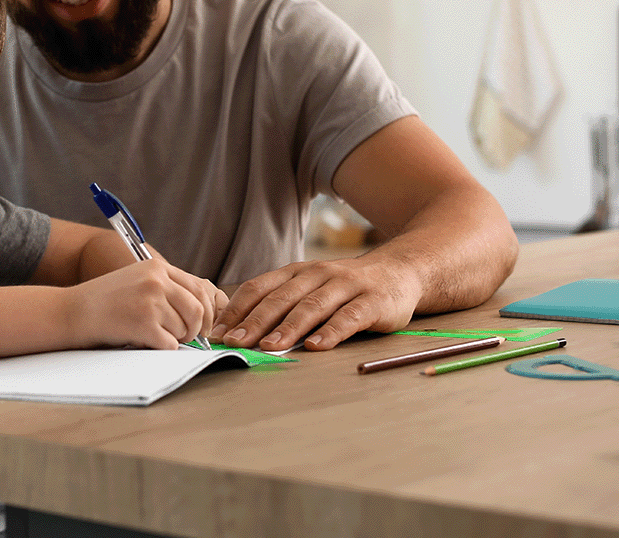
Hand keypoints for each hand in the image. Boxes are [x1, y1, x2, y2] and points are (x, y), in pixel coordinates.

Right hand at [66, 260, 225, 349]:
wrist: (73, 310)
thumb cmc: (105, 300)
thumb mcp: (137, 279)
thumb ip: (166, 287)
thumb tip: (200, 309)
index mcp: (158, 267)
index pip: (199, 288)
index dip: (207, 311)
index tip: (204, 325)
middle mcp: (157, 281)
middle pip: (198, 310)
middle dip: (196, 329)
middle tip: (186, 338)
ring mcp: (151, 302)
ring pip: (184, 330)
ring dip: (174, 339)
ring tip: (153, 335)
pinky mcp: (144, 324)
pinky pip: (169, 345)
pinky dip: (162, 349)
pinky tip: (144, 341)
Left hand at [210, 258, 417, 350]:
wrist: (401, 271)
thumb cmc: (346, 288)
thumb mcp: (311, 287)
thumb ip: (282, 304)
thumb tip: (240, 331)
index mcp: (296, 272)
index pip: (259, 288)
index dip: (236, 311)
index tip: (217, 334)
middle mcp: (317, 274)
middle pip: (280, 299)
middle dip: (254, 322)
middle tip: (235, 343)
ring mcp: (345, 286)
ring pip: (311, 306)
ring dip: (288, 328)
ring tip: (269, 346)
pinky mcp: (372, 301)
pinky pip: (348, 318)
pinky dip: (330, 332)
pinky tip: (316, 347)